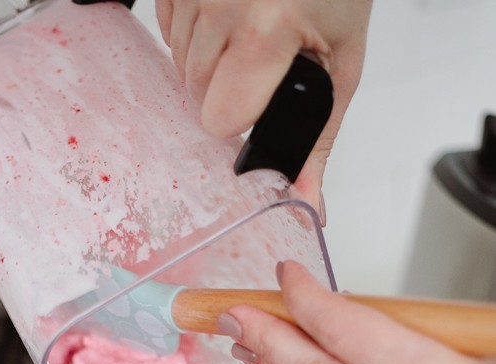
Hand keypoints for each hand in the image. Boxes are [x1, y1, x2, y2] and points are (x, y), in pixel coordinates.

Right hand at [155, 0, 371, 208]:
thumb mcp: (341, 60)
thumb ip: (319, 137)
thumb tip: (306, 202)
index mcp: (267, 27)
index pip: (218, 117)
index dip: (238, 114)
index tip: (259, 95)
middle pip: (194, 91)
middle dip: (224, 85)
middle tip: (261, 56)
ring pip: (178, 60)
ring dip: (207, 58)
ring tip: (247, 29)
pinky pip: (166, 25)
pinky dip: (191, 29)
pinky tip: (225, 14)